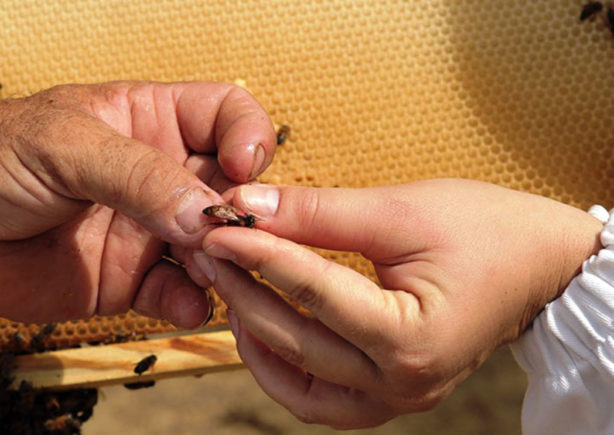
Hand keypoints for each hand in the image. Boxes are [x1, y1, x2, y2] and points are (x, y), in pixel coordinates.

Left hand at [0, 81, 274, 325]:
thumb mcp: (65, 145)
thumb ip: (137, 175)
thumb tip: (206, 213)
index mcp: (150, 122)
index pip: (227, 115)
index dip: (248, 136)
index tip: (241, 169)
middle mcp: (159, 176)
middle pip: (232, 188)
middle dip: (242, 212)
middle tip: (226, 235)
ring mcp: (148, 230)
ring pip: (214, 245)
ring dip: (224, 261)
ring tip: (207, 270)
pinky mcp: (131, 279)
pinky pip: (178, 292)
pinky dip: (190, 301)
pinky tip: (182, 303)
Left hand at [190, 179, 602, 427]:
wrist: (544, 266)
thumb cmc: (487, 230)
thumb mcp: (401, 210)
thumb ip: (320, 212)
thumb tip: (248, 206)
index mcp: (412, 336)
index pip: (312, 291)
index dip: (258, 252)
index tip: (217, 224)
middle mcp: (404, 383)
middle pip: (296, 343)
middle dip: (244, 290)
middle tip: (211, 251)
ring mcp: (398, 398)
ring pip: (300, 388)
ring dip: (257, 341)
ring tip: (232, 291)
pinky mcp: (392, 394)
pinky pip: (322, 400)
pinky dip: (286, 370)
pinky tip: (264, 331)